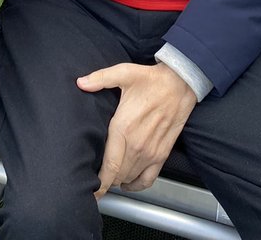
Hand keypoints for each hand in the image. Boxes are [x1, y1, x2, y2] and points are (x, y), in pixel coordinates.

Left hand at [77, 62, 196, 195]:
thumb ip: (100, 78)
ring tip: (108, 179)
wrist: (180, 84)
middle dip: (105, 181)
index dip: (98, 182)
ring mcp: (150, 152)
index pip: (109, 166)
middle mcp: (137, 144)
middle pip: (117, 175)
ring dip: (118, 181)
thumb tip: (80, 82)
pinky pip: (148, 179)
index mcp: (123, 127)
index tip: (90, 187)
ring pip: (130, 178)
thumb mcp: (124, 73)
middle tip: (94, 181)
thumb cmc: (152, 79)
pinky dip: (136, 186)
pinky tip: (128, 183)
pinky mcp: (162, 154)